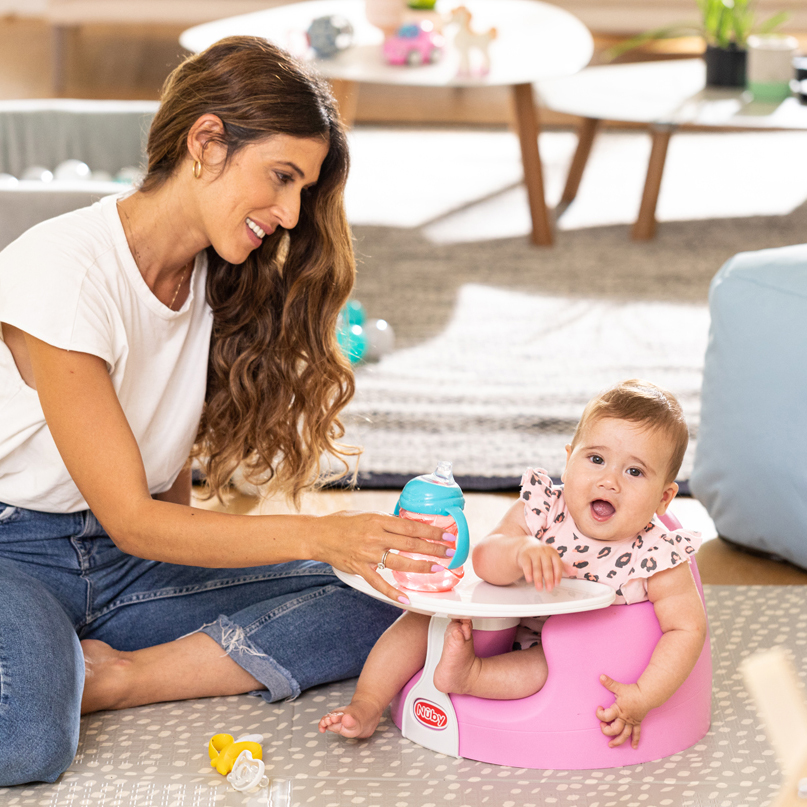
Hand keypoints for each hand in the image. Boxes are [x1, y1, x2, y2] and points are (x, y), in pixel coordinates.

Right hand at [315, 510, 454, 602]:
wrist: (317, 535)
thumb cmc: (342, 522)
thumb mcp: (366, 514)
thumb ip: (386, 521)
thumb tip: (408, 525)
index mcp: (378, 521)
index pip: (411, 526)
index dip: (431, 531)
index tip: (446, 534)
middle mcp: (374, 537)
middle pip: (410, 544)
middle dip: (433, 548)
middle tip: (449, 552)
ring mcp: (367, 554)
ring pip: (399, 563)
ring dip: (420, 566)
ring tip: (436, 568)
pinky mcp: (360, 569)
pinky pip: (379, 584)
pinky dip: (393, 592)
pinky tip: (407, 599)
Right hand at [515, 541, 561, 591]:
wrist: (527, 546)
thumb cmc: (542, 555)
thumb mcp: (553, 558)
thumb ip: (562, 565)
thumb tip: (571, 572)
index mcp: (553, 553)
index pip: (557, 564)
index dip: (557, 575)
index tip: (556, 584)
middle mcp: (543, 552)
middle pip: (547, 567)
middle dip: (548, 579)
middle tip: (549, 589)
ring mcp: (533, 553)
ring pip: (537, 567)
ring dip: (538, 579)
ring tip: (539, 588)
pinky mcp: (524, 555)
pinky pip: (526, 565)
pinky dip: (528, 573)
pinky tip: (529, 580)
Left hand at [596, 675, 650, 748]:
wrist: (647, 695)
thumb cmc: (633, 691)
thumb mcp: (619, 687)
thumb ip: (609, 683)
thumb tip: (600, 676)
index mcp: (618, 710)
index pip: (606, 716)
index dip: (599, 713)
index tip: (599, 707)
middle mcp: (624, 718)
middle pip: (614, 730)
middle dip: (606, 730)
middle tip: (602, 726)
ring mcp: (631, 722)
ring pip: (625, 735)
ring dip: (618, 741)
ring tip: (611, 745)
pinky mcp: (637, 722)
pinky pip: (637, 733)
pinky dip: (636, 740)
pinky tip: (633, 746)